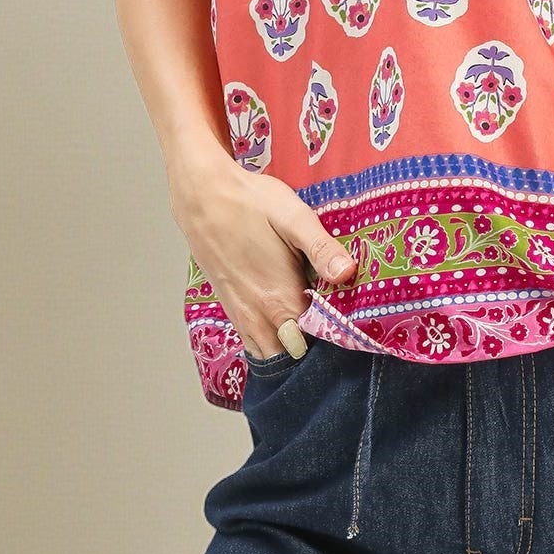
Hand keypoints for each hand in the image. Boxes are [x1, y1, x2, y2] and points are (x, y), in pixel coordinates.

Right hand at [167, 151, 356, 359]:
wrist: (201, 197)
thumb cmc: (250, 203)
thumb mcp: (293, 217)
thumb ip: (321, 249)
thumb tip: (349, 273)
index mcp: (281, 299)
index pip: (314, 344)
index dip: (334, 342)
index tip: (351, 332)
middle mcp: (259, 316)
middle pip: (292, 356)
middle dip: (313, 352)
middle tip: (334, 333)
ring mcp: (241, 315)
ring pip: (270, 354)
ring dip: (290, 350)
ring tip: (311, 332)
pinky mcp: (230, 308)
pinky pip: (253, 342)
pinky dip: (270, 342)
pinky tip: (284, 325)